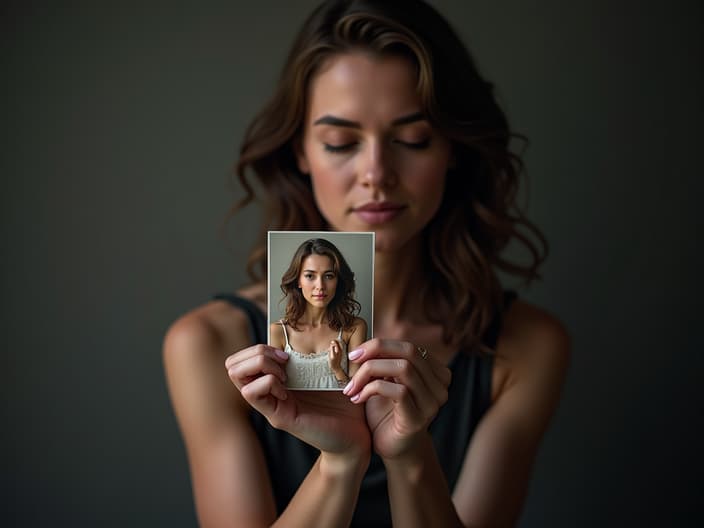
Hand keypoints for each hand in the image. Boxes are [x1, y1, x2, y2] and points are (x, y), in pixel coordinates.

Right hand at [226, 344, 369, 457]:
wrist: (355, 433)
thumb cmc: (343, 400)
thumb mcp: (325, 369)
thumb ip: (312, 351)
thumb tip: (309, 326)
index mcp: (275, 378)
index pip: (243, 357)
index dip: (259, 347)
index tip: (287, 353)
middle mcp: (266, 391)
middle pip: (232, 364)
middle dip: (257, 353)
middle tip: (284, 363)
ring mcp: (269, 405)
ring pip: (237, 375)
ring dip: (261, 366)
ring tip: (284, 377)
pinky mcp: (277, 417)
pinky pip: (253, 393)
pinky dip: (268, 383)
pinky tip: (287, 391)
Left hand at [342, 339, 450, 459]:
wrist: (393, 449)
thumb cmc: (387, 412)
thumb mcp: (386, 380)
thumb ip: (383, 360)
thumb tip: (363, 337)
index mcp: (436, 372)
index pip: (409, 346)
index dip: (380, 344)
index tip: (355, 352)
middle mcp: (440, 386)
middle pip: (409, 352)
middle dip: (376, 351)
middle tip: (352, 359)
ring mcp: (432, 403)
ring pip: (403, 368)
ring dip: (370, 371)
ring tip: (352, 384)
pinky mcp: (418, 419)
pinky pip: (397, 392)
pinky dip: (372, 389)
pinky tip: (358, 397)